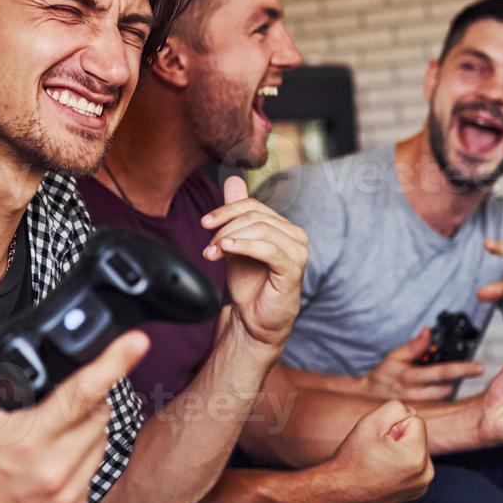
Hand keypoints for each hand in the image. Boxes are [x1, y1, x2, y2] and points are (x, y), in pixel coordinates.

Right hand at [0, 331, 147, 502]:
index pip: (83, 392)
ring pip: (101, 443)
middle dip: (89, 400)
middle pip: (100, 416)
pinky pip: (92, 472)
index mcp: (28, 440)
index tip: (137, 342)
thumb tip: (34, 359)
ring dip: (86, 430)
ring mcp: (66, 498)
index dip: (115, 362)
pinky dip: (80, 459)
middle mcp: (52, 471)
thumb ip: (5, 378)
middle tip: (62, 402)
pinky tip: (52, 461)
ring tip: (52, 434)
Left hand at [201, 176, 309, 351]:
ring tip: (212, 253)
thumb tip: (232, 180)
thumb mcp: (235, 244)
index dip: (226, 210)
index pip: (253, 206)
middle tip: (208, 246)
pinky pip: (268, 249)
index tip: (204, 223)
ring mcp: (298, 252)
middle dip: (225, 228)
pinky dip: (244, 246)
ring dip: (230, 239)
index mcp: (282, 227)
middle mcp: (295, 236)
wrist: (254, 321)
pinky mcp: (293, 270)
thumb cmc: (249, 285)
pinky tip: (226, 250)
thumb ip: (236, 215)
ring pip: (261, 229)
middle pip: (255, 216)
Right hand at [313, 400, 433, 502]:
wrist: (341, 491)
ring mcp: (421, 486)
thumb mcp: (370, 423)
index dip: (393, 426)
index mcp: (416, 458)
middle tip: (378, 451)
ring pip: (417, 450)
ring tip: (380, 461)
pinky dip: (402, 464)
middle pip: (418, 436)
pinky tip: (384, 471)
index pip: (415, 421)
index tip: (379, 440)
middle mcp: (424, 475)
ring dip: (401, 450)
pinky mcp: (417, 491)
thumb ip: (395, 408)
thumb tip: (411, 411)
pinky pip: (415, 466)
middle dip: (400, 438)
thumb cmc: (353, 458)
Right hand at [363, 328, 484, 400]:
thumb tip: (428, 332)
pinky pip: (437, 404)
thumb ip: (413, 346)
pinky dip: (441, 394)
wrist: (368, 396)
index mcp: (410, 377)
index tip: (479, 367)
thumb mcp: (394, 356)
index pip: (442, 373)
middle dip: (459, 379)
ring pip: (443, 398)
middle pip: (447, 389)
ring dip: (449, 387)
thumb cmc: (382, 375)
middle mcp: (416, 394)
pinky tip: (440, 387)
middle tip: (470, 370)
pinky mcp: (419, 412)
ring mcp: (418, 405)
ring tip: (447, 378)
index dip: (463, 369)